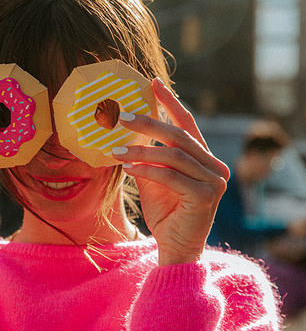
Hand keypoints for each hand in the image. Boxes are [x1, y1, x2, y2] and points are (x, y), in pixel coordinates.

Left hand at [112, 79, 229, 265]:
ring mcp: (214, 181)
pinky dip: (146, 170)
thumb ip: (146, 155)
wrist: (175, 248)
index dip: (170, 102)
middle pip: (179, 135)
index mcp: (205, 157)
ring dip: (141, 151)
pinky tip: (127, 169)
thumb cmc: (164, 211)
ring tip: (115, 150)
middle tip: (121, 116)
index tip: (152, 83)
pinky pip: (171, 176)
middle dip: (148, 123)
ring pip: (173, 155)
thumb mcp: (152, 177)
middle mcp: (214, 166)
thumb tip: (124, 130)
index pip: (187, 123)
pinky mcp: (205, 197)